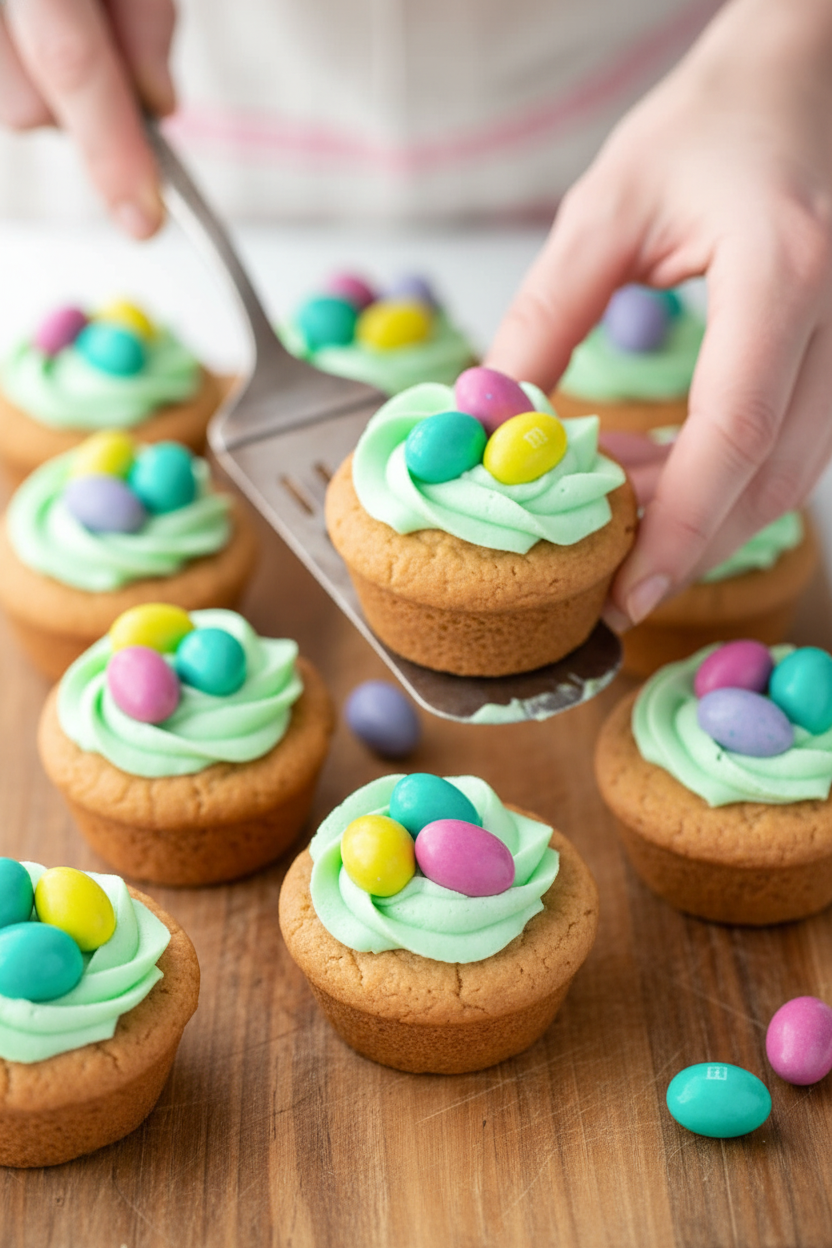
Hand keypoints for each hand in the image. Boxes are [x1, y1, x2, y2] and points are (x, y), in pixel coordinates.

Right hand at [0, 0, 175, 237]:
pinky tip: (35, 24)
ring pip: (9, 104)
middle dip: (84, 109)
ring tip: (63, 12)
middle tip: (106, 41)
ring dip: (44, 84)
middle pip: (25, 106)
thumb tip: (156, 104)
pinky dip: (23, 66)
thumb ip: (145, 12)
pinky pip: (3, 86)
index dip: (112, 147)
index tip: (142, 216)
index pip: (71, 61)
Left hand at [487, 0, 831, 628]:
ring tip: (612, 512)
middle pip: (773, 477)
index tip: (628, 592)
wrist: (798, 83)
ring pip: (789, 477)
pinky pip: (790, 449)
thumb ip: (546, 316)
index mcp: (783, 271)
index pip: (736, 430)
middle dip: (686, 542)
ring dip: (700, 515)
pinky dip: (720, 480)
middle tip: (605, 578)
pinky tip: (653, 469)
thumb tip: (493, 414)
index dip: (680, 524)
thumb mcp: (605, 211)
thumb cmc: (707, 127)